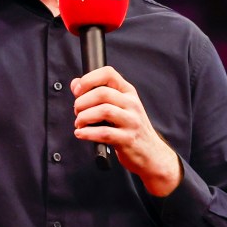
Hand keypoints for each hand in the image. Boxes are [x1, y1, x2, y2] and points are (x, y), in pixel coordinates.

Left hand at [71, 66, 182, 196]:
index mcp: (128, 92)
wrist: (151, 153)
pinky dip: (87, 133)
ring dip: (84, 117)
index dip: (88, 79)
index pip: (108, 73)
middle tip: (77, 112)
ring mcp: (132, 121)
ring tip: (79, 123)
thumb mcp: (118, 107)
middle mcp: (132, 104)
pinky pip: (104, 133)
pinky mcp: (127, 139)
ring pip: (103, 111)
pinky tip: (81, 134)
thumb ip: (97, 94)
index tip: (77, 90)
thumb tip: (75, 84)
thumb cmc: (131, 129)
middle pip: (102, 93)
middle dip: (82, 102)